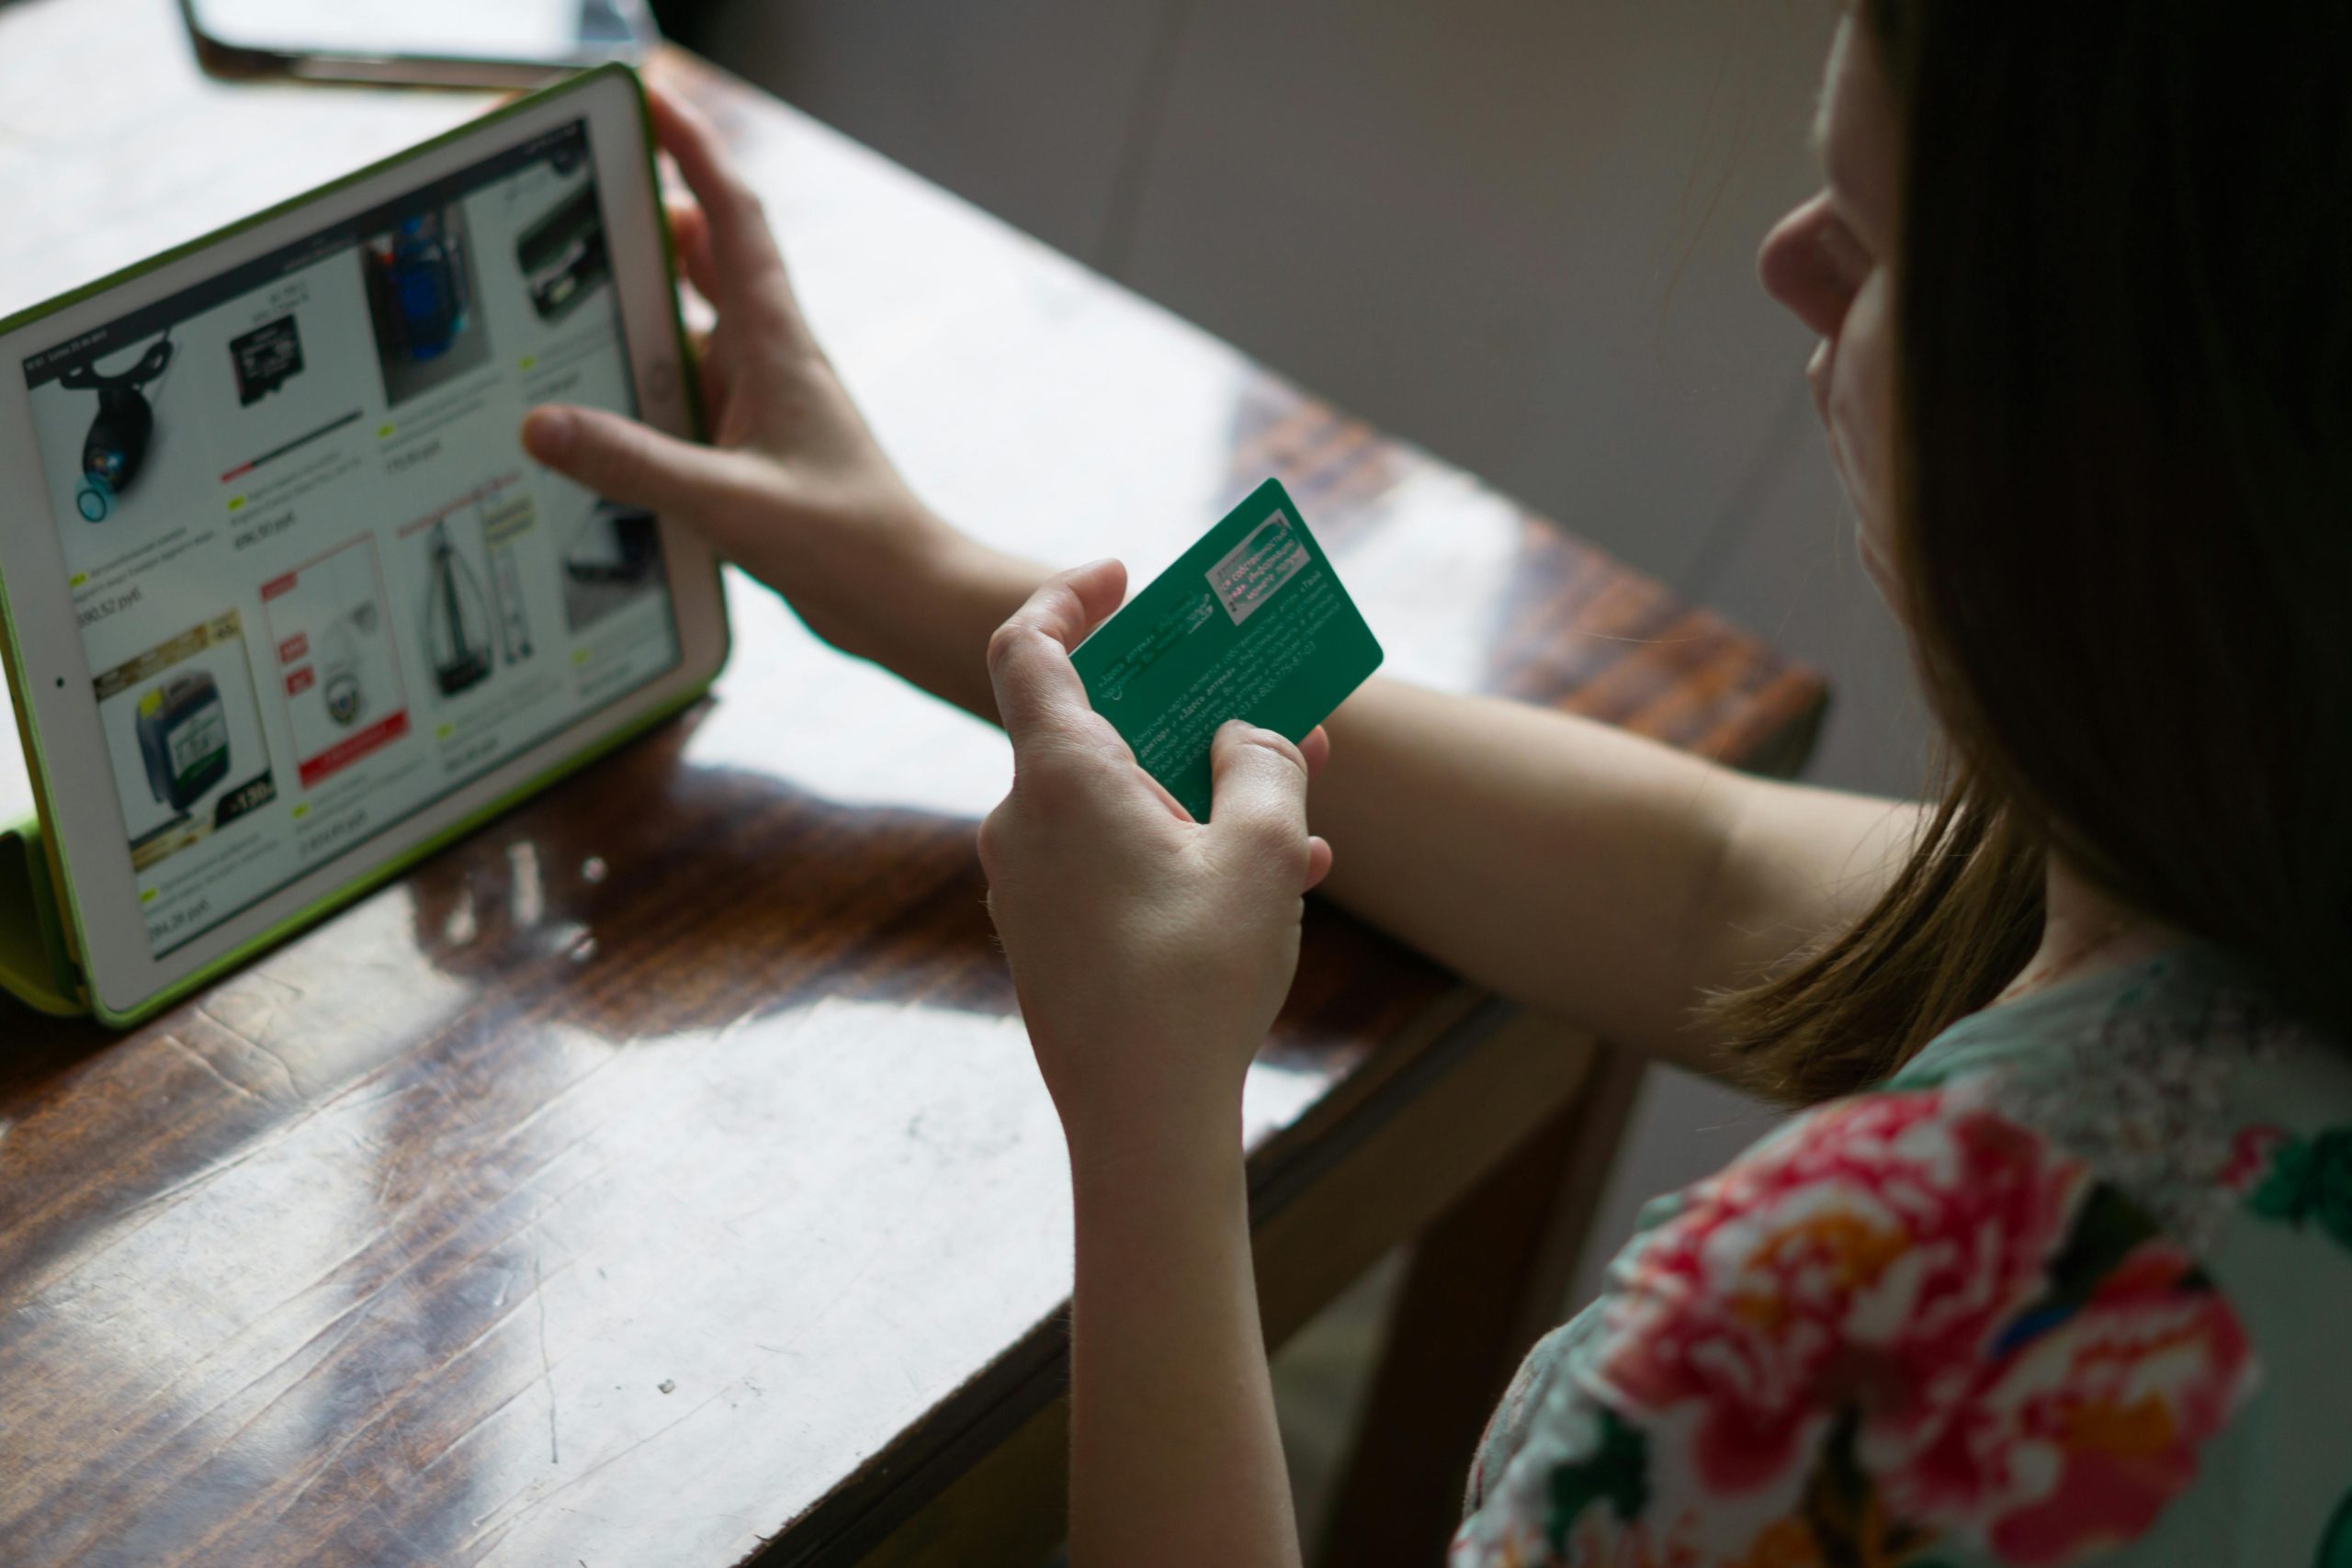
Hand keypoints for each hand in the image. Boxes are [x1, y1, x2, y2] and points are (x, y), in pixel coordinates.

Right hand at [519, 81, 939, 661]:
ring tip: (561, 303)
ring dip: (640, 309)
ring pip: (692, 329)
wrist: (908, 600)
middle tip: (577, 206)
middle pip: (706, 261)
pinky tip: (598, 410)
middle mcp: (771, 361)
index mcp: (777, 346)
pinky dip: (646, 385)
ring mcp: (763, 404)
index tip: (650, 103)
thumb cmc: (849, 546)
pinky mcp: (754, 449)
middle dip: (646, 224)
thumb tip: (542, 425)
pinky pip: (689, 394)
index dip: (694, 152)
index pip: (733, 218)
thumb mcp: (730, 504)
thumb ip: (636, 465)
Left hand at [977, 561, 1332, 1162]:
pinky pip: (1108, 860)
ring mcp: (1026, 884)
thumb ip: (1264, 767)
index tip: (1122, 577)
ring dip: (1199, 790)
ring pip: (1114, 801)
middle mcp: (1023, 821)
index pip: (1029, 647)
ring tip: (1299, 811)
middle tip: (1263, 705)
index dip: (1069, 597)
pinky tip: (1269, 884)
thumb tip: (1249, 735)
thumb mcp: (1262, 854)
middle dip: (1185, 711)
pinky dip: (1178, 850)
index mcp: (1059, 778)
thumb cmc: (1194, 981)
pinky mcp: (1046, 935)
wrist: (1141, 1122)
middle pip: (1094, 727)